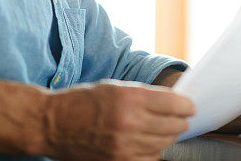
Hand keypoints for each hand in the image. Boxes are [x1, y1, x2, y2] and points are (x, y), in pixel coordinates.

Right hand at [42, 80, 194, 159]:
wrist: (51, 124)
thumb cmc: (82, 102)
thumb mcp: (115, 87)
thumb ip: (144, 95)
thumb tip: (172, 102)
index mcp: (130, 98)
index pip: (174, 104)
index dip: (187, 105)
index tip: (190, 106)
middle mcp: (130, 123)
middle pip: (173, 126)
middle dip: (180, 121)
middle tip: (180, 118)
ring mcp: (124, 146)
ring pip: (163, 144)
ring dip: (167, 137)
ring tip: (164, 130)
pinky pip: (150, 160)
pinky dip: (153, 152)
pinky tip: (148, 145)